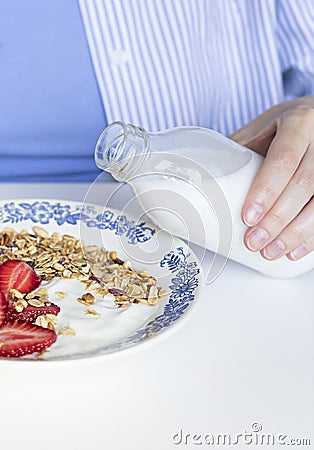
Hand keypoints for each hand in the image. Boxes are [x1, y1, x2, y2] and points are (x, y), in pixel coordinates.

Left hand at [230, 97, 313, 260]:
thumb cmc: (281, 128)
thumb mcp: (259, 129)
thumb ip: (238, 150)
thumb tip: (199, 181)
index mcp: (297, 122)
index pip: (283, 159)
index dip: (266, 191)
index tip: (248, 217)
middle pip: (303, 184)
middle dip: (277, 219)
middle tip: (254, 241)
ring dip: (296, 233)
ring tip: (271, 251)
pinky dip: (312, 235)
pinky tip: (296, 250)